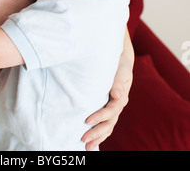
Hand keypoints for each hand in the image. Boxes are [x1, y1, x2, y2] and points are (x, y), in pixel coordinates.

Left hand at [81, 33, 133, 149]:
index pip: (111, 110)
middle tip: (83, 140)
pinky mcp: (109, 107)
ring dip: (98, 137)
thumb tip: (115, 94)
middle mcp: (118, 103)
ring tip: (87, 146)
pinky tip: (93, 141)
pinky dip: (101, 133)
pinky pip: (107, 123)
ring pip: (108, 126)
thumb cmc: (118, 63)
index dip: (99, 116)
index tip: (86, 121)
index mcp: (121, 95)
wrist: (120, 59)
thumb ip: (118, 81)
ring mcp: (114, 107)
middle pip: (109, 123)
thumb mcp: (120, 69)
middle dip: (97, 133)